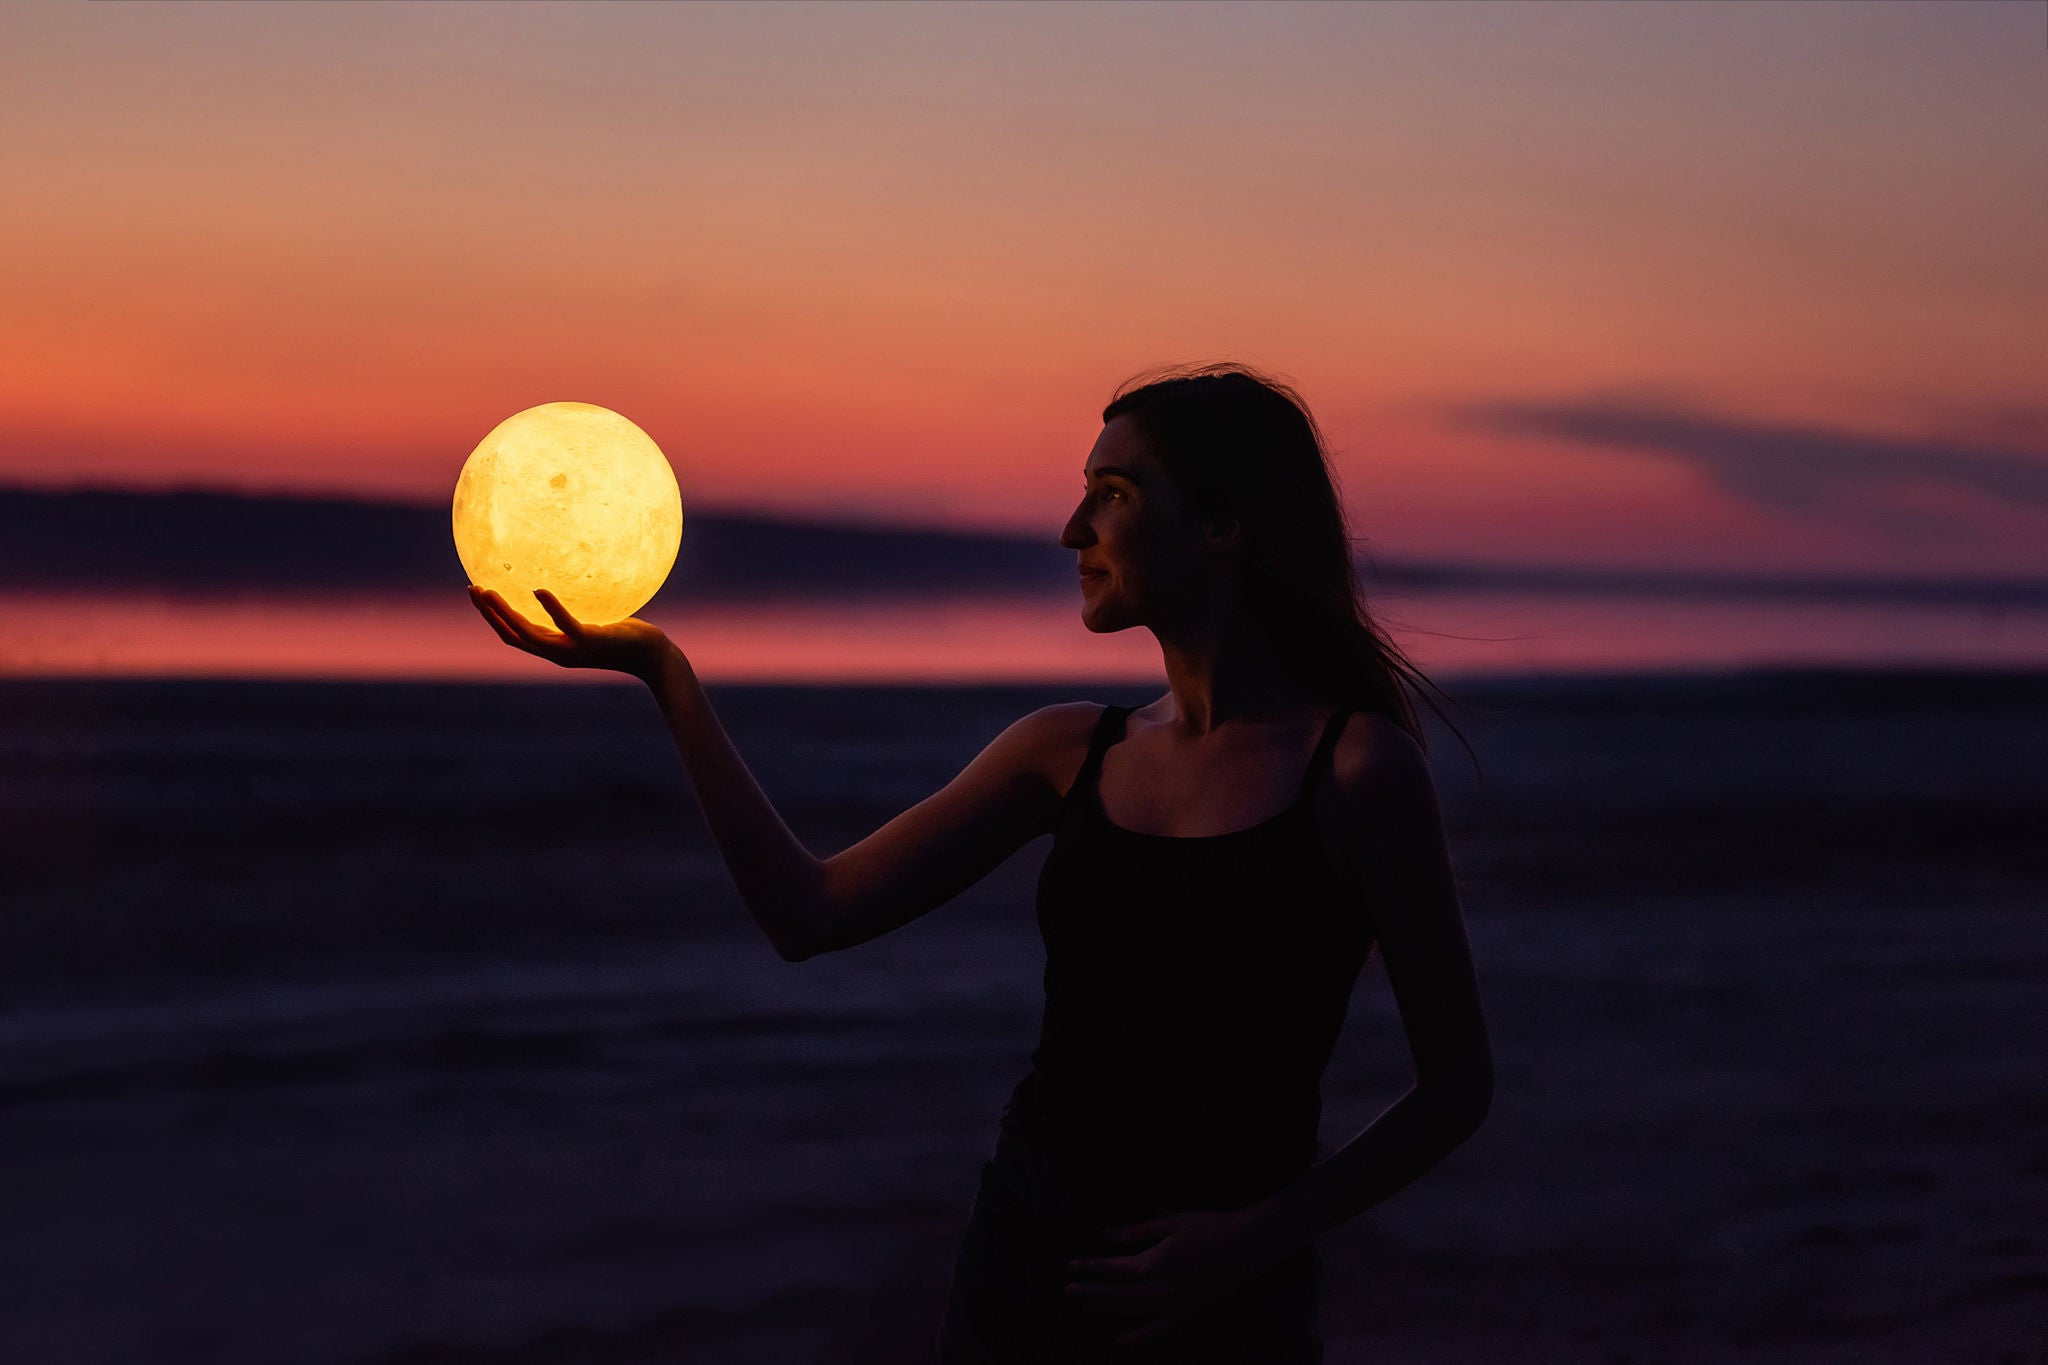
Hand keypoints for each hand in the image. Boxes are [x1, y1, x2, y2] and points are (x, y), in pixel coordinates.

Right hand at [468, 586, 678, 682]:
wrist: (652, 656)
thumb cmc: (627, 636)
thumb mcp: (597, 619)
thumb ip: (579, 608)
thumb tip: (569, 579)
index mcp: (555, 648)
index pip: (514, 635)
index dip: (492, 618)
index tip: (479, 595)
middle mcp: (557, 652)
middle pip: (511, 635)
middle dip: (488, 613)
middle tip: (472, 589)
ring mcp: (571, 649)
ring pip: (527, 633)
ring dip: (503, 613)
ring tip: (487, 591)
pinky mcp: (589, 642)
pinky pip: (564, 624)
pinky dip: (549, 608)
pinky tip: (538, 590)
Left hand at [1063, 1206, 1280, 1347]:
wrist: (1246, 1246)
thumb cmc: (1208, 1228)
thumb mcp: (1169, 1223)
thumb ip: (1134, 1232)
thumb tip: (1105, 1234)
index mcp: (1152, 1264)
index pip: (1112, 1269)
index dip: (1089, 1268)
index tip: (1069, 1267)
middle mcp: (1159, 1289)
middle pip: (1116, 1293)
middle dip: (1090, 1291)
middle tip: (1067, 1291)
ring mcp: (1172, 1305)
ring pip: (1131, 1311)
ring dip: (1107, 1308)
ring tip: (1087, 1305)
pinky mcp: (1185, 1314)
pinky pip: (1156, 1330)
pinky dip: (1136, 1337)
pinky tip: (1118, 1341)